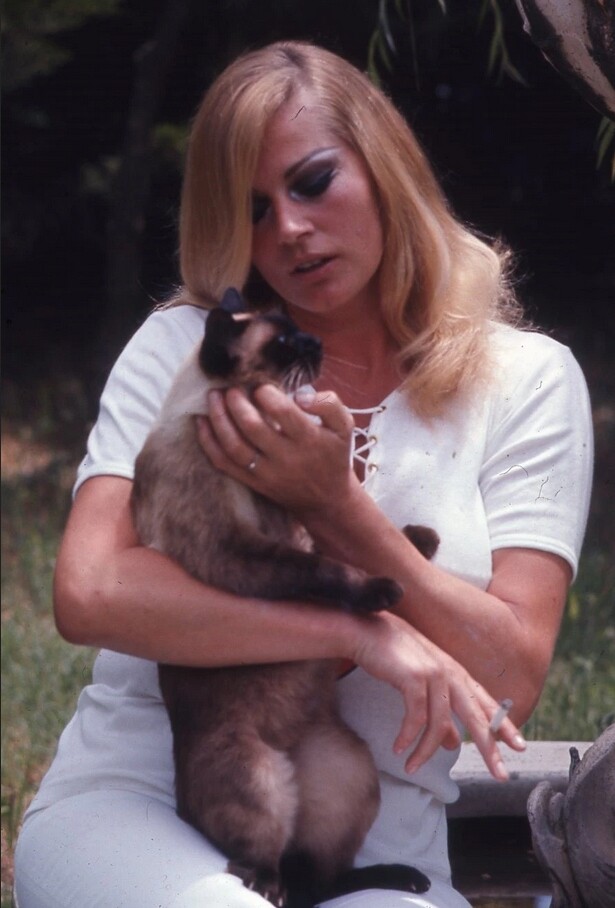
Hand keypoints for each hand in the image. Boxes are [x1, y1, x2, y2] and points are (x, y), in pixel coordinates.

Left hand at [196, 384, 358, 513]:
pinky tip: (201, 422)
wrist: (326, 499)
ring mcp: (266, 473)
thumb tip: (300, 395)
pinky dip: (208, 442)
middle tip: (231, 388)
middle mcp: (286, 458)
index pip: (284, 413)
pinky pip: (224, 463)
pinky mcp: (252, 482)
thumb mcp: (345, 427)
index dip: (267, 394)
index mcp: (309, 440)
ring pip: (234, 446)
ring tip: (213, 397)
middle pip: (253, 428)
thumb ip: (329, 404)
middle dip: (237, 402)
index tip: (261, 386)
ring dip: (219, 419)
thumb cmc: (333, 455)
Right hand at [351, 610, 525, 780]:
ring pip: (440, 724)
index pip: (485, 703)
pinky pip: (416, 717)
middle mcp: (450, 672)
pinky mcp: (414, 677)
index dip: (502, 725)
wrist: (364, 630)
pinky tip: (399, 748)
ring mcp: (434, 674)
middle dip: (489, 747)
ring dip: (426, 750)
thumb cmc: (391, 654)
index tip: (519, 746)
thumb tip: (453, 744)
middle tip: (500, 774)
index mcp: (455, 672)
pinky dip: (408, 736)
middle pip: (476, 717)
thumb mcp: (421, 683)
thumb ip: (440, 711)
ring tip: (412, 766)